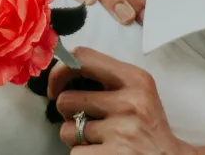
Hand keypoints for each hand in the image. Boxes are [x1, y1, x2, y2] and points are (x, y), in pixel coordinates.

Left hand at [49, 47, 197, 153]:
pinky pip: (75, 153)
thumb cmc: (148, 126)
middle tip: (84, 120)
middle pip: (67, 100)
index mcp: (135, 79)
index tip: (56, 88)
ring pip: (66, 131)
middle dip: (68, 114)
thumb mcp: (139, 92)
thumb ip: (108, 79)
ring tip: (97, 140)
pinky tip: (102, 153)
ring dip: (75, 138)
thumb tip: (62, 73)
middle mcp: (129, 102)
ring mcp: (121, 131)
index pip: (82, 58)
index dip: (59, 72)